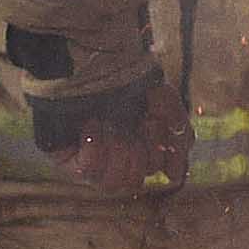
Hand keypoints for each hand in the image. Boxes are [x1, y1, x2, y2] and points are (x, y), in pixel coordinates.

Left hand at [45, 81, 183, 193]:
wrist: (88, 65)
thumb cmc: (127, 79)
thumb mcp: (165, 103)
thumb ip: (179, 137)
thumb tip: (175, 176)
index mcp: (141, 145)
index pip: (157, 169)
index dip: (159, 151)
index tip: (151, 121)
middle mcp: (117, 156)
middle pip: (136, 180)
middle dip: (138, 151)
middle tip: (133, 123)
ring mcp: (93, 160)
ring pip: (114, 183)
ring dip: (117, 153)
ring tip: (110, 127)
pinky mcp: (69, 160)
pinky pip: (89, 171)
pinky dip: (95, 149)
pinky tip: (92, 126)